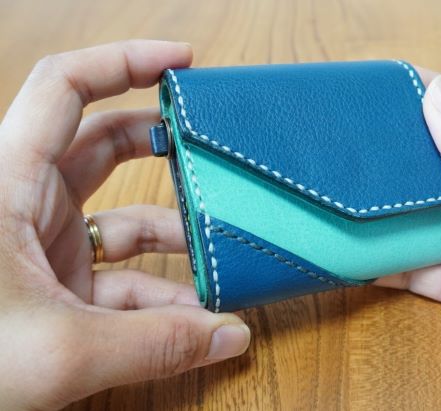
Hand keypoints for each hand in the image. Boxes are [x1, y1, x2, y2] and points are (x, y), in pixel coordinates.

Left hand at [0, 40, 249, 410]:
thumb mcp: (57, 349)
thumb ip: (154, 342)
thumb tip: (231, 333)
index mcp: (8, 185)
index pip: (64, 88)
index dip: (124, 61)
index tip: (181, 62)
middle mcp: (25, 205)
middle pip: (102, 145)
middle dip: (160, 145)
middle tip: (209, 150)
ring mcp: (43, 247)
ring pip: (120, 219)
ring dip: (172, 239)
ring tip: (219, 257)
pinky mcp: (56, 286)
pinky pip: (119, 276)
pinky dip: (159, 292)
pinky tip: (195, 315)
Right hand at [376, 72, 440, 408]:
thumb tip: (438, 93)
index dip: (430, 96)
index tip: (381, 87)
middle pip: (440, 164)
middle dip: (400, 151)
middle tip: (348, 139)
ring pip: (422, 214)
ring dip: (387, 205)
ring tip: (342, 188)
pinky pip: (415, 267)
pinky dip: (385, 259)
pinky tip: (355, 248)